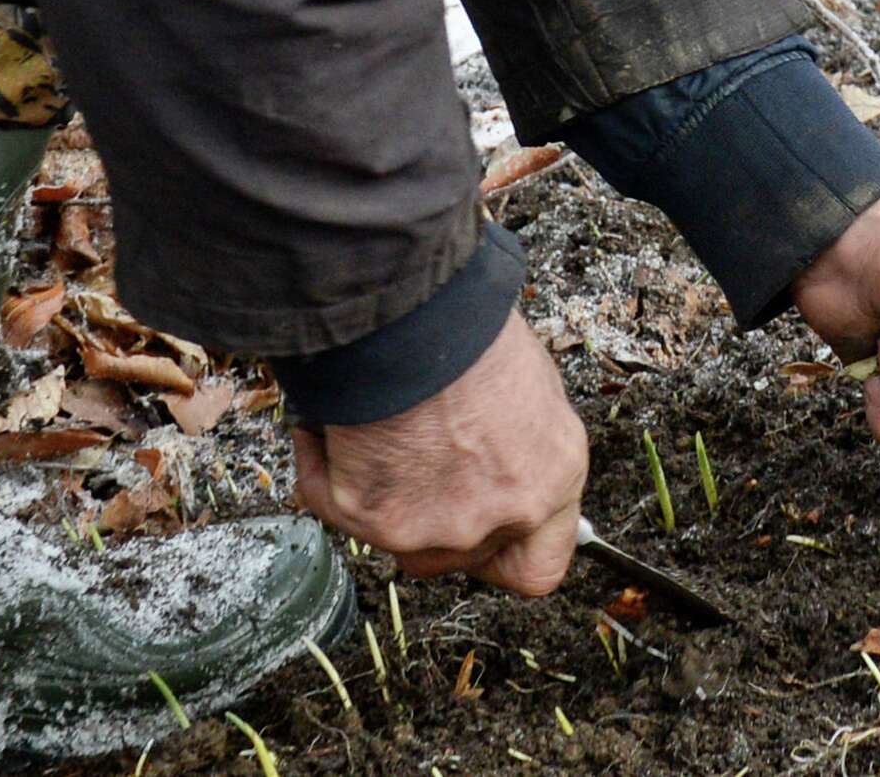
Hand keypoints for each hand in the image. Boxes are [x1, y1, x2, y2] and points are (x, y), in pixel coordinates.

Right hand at [292, 308, 587, 594]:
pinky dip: (327, 469)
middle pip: (462, 557)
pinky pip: (338, 506)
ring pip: (403, 544)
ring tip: (378, 437)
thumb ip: (521, 449)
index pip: (538, 566)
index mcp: (552, 480)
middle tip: (418, 466)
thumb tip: (503, 462)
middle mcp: (502, 515)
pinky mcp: (373, 520)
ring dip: (387, 501)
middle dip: (438, 520)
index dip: (505, 551)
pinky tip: (333, 425)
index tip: (489, 534)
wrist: (412, 314)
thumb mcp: (529, 386)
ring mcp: (438, 527)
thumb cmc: (470, 331)